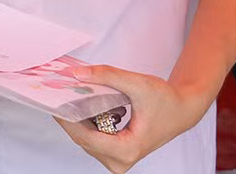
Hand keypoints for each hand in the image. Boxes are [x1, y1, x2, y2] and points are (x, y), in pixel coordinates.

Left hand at [54, 65, 211, 173]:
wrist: (181, 110)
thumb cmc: (166, 101)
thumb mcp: (137, 83)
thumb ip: (107, 76)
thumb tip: (78, 74)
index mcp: (127, 149)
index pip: (85, 136)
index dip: (67, 118)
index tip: (53, 101)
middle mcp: (120, 160)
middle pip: (82, 138)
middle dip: (69, 115)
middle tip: (56, 93)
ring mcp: (117, 159)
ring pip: (85, 138)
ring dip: (76, 118)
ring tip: (69, 96)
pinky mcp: (114, 154)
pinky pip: (91, 138)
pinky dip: (85, 121)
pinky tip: (83, 104)